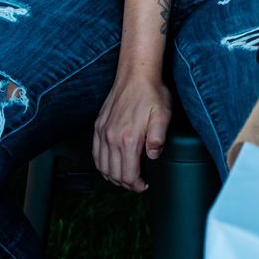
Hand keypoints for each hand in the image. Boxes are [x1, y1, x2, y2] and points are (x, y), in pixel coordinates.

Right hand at [92, 65, 172, 191]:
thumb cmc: (151, 93)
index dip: (136, 185)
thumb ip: (158, 138)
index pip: (128, 174)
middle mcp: (111, 137)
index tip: (144, 185)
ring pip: (102, 166)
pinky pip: (95, 153)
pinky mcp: (98, 126)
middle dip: (126, 184)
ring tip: (125, 178)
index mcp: (128, 138)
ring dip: (113, 176)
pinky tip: (109, 166)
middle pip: (114, 174)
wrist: (136, 74)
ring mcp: (102, 132)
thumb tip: (153, 156)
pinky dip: (101, 165)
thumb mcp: (163, 115)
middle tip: (137, 184)